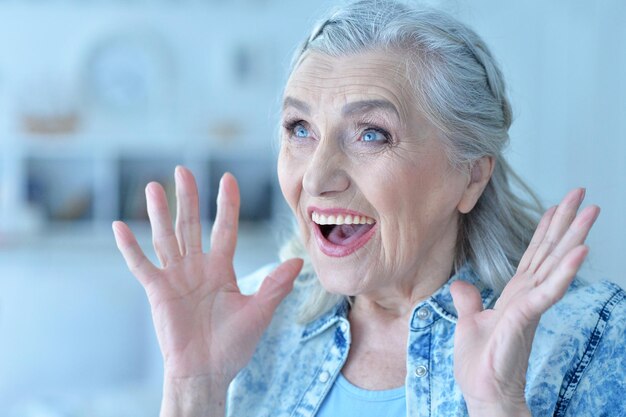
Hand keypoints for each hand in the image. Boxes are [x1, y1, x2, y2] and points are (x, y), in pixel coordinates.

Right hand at [112, 167, 301, 412]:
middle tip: (183, 170)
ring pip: (166, 237)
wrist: (207, 372)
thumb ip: (275, 285)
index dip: (226, 205)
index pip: (225, 229)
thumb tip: (298, 261)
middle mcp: (197, 267)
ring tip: (154, 187)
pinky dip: (130, 248)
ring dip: (159, 213)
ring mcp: (175, 277)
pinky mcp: (157, 291)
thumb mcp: (259, 312)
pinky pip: (141, 265)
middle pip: (191, 225)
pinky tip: (119, 226)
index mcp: (221, 269)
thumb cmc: (233, 345)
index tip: (228, 178)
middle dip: (188, 198)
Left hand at [450, 188, 599, 415]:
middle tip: (583, 194)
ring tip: (592, 211)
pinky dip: (564, 271)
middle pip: (549, 252)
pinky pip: (548, 291)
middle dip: (566, 222)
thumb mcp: (469, 324)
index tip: (557, 205)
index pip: (532, 255)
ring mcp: (529, 306)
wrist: (484, 393)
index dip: (544, 229)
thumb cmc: (481, 364)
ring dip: (573, 236)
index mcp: (514, 294)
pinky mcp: (525, 319)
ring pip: (554, 264)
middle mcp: (527, 296)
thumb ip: (469, 302)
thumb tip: (461, 284)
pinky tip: (580, 250)